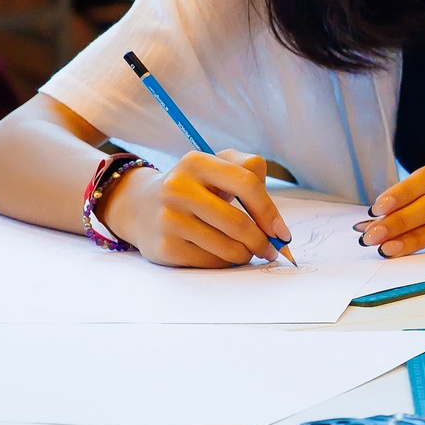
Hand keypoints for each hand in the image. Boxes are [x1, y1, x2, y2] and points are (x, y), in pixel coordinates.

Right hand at [98, 149, 290, 267]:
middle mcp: (178, 188)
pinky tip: (224, 255)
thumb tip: (275, 221)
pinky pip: (210, 261)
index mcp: (196, 162)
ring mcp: (168, 219)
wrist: (142, 207)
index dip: (269, 211)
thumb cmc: (194, 187)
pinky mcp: (164, 247)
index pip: (247, 184)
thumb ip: (250, 171)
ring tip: (248, 251)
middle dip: (261, 241)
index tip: (282, 232)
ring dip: (245, 254)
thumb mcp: (217, 165)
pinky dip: (225, 262)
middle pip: (238, 223)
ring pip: (227, 247)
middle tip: (271, 250)